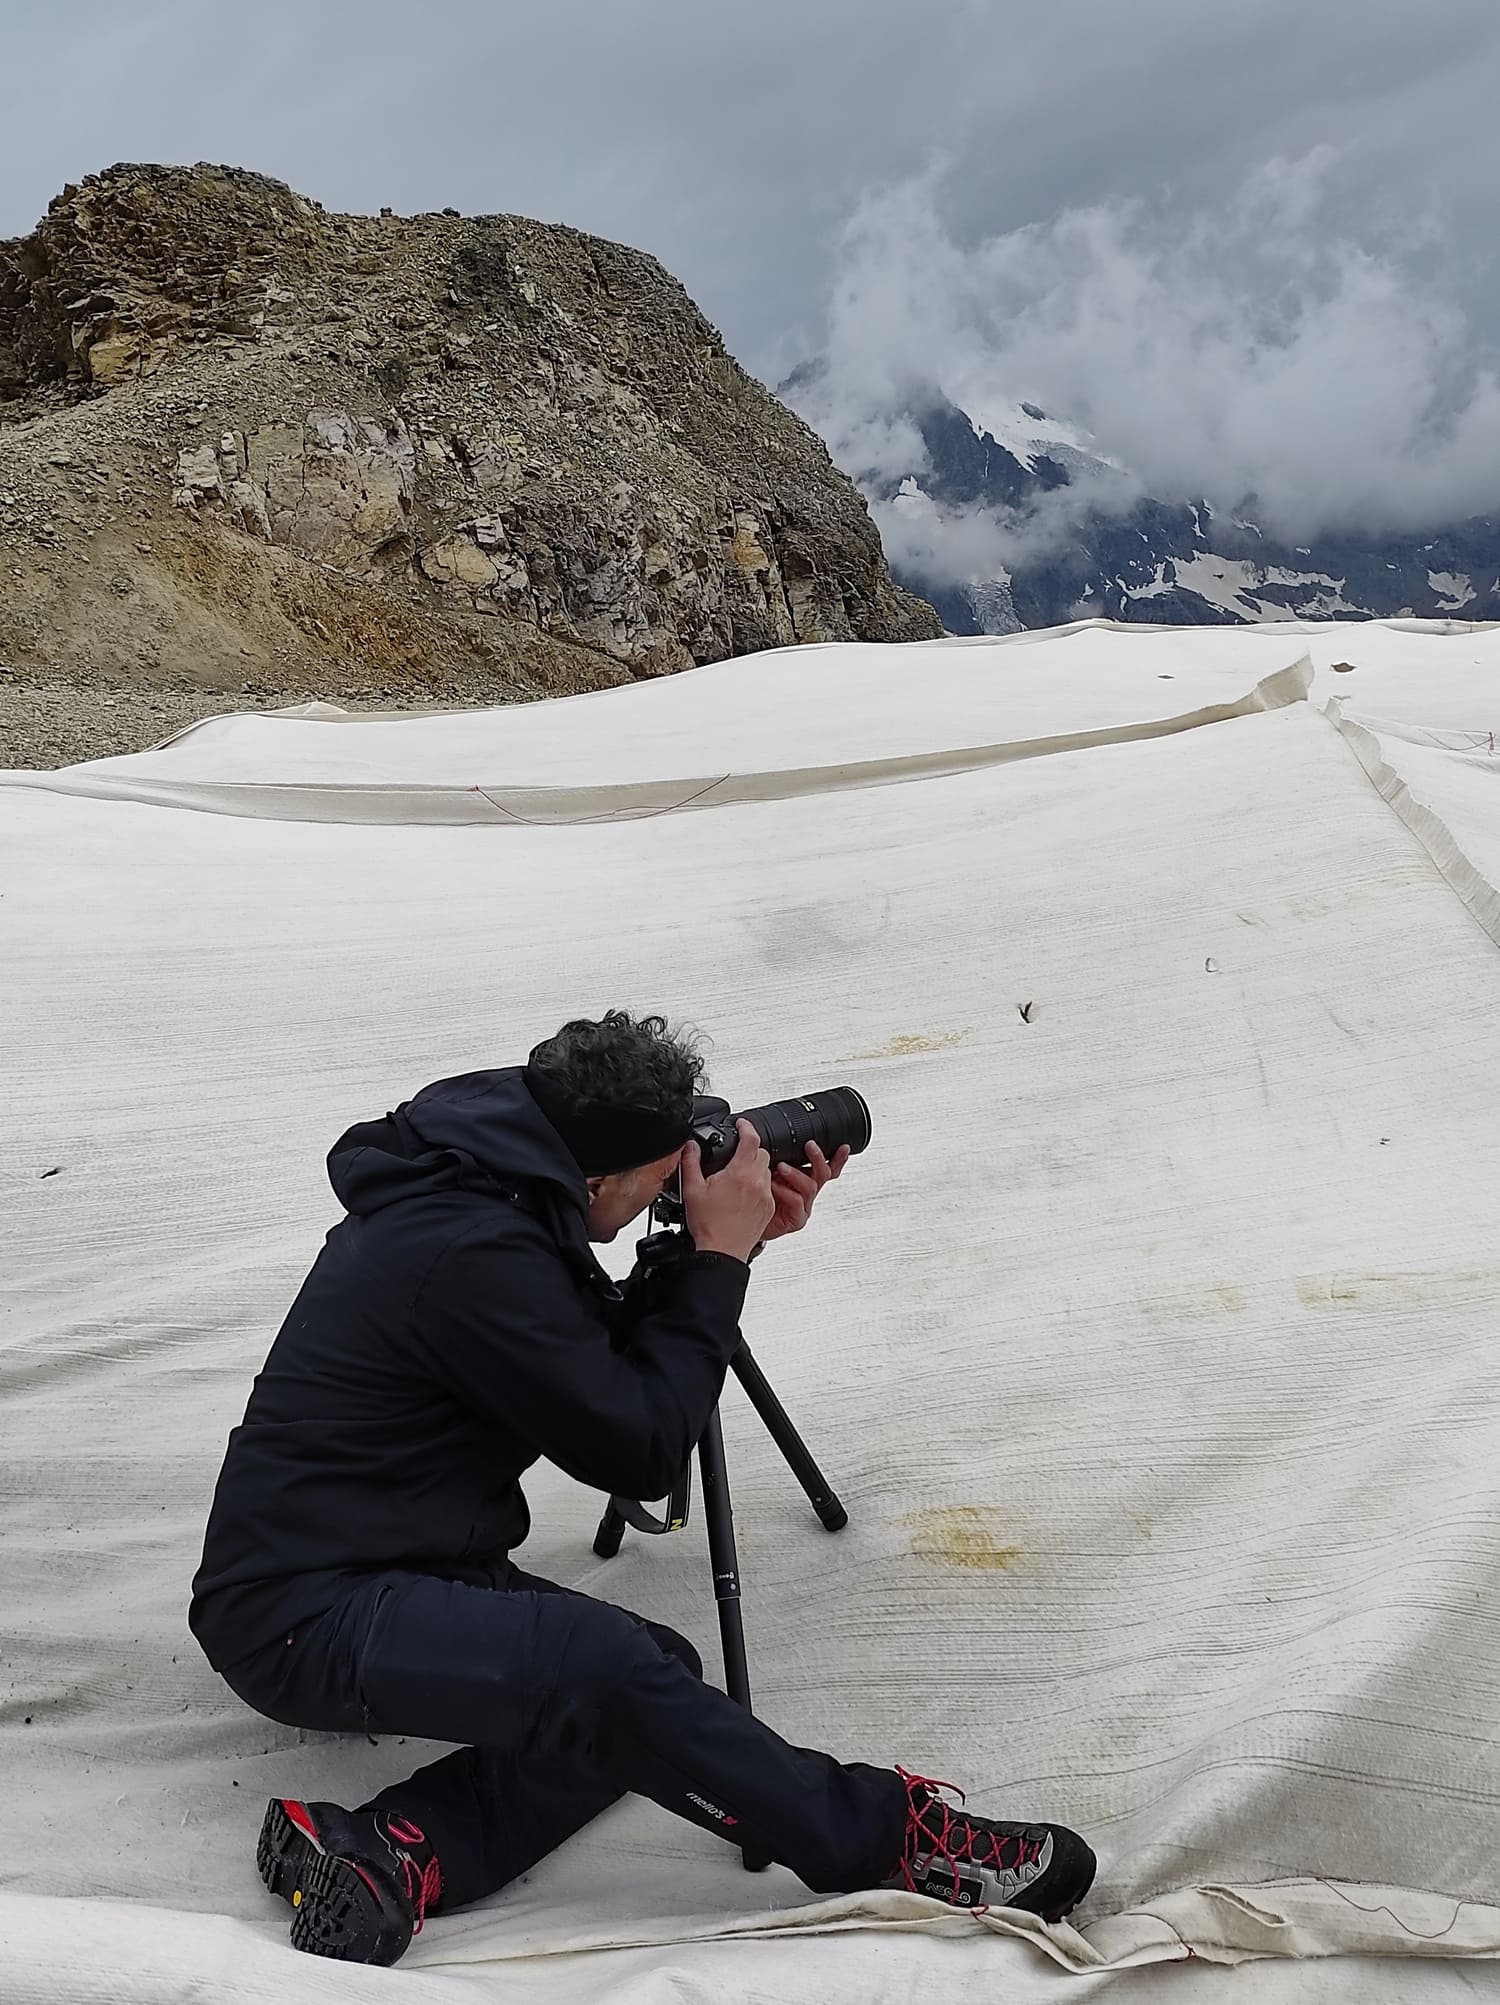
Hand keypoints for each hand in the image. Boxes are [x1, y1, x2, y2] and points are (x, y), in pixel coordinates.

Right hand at [681, 1119, 774, 1263]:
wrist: (722, 1251)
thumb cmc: (708, 1225)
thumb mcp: (691, 1189)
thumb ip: (691, 1162)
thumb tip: (690, 1146)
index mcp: (740, 1173)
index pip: (751, 1139)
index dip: (746, 1126)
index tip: (741, 1124)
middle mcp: (757, 1182)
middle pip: (762, 1152)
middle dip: (750, 1149)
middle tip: (736, 1153)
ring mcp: (765, 1196)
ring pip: (766, 1170)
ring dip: (754, 1167)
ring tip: (737, 1175)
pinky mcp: (768, 1208)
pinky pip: (768, 1187)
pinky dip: (758, 1184)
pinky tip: (742, 1193)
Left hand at [759, 1140, 849, 1244]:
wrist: (745, 1221)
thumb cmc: (757, 1196)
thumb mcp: (768, 1172)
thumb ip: (775, 1158)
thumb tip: (772, 1138)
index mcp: (803, 1180)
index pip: (825, 1167)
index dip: (837, 1158)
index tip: (842, 1147)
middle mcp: (806, 1193)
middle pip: (823, 1174)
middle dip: (818, 1158)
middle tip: (810, 1146)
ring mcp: (803, 1207)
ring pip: (810, 1187)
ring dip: (796, 1174)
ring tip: (781, 1167)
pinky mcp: (796, 1220)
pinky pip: (797, 1203)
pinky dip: (786, 1192)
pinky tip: (774, 1186)